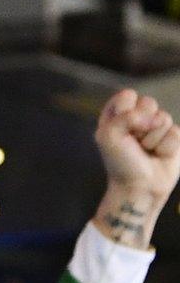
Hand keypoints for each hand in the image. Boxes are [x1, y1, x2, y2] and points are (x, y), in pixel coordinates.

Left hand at [95, 89, 179, 212]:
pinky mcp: (174, 138)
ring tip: (147, 150)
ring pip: (164, 117)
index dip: (126, 112)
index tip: (120, 130)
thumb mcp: (109, 136)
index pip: (128, 95)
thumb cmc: (120, 162)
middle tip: (135, 142)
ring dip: (153, 138)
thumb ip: (125, 117)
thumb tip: (153, 117)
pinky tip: (159, 155)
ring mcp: (157, 126)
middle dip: (142, 125)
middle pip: (149, 102)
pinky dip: (166, 147)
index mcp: (118, 113)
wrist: (140, 187)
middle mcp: (138, 117)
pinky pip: (176, 132)